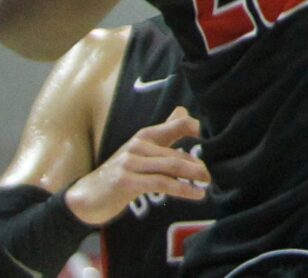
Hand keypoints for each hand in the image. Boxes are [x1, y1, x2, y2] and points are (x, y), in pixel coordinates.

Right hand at [66, 107, 209, 225]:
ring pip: (171, 167)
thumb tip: (183, 111)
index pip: (178, 124)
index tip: (221, 135)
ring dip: (194, 175)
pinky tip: (195, 194)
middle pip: (178, 151)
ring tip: (211, 182)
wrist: (86, 196)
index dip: (200, 128)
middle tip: (220, 169)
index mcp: (146, 135)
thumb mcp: (141, 150)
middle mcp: (139, 145)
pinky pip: (160, 184)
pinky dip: (181, 189)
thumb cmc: (120, 172)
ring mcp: (131, 163)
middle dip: (201, 162)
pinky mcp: (126, 182)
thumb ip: (164, 133)